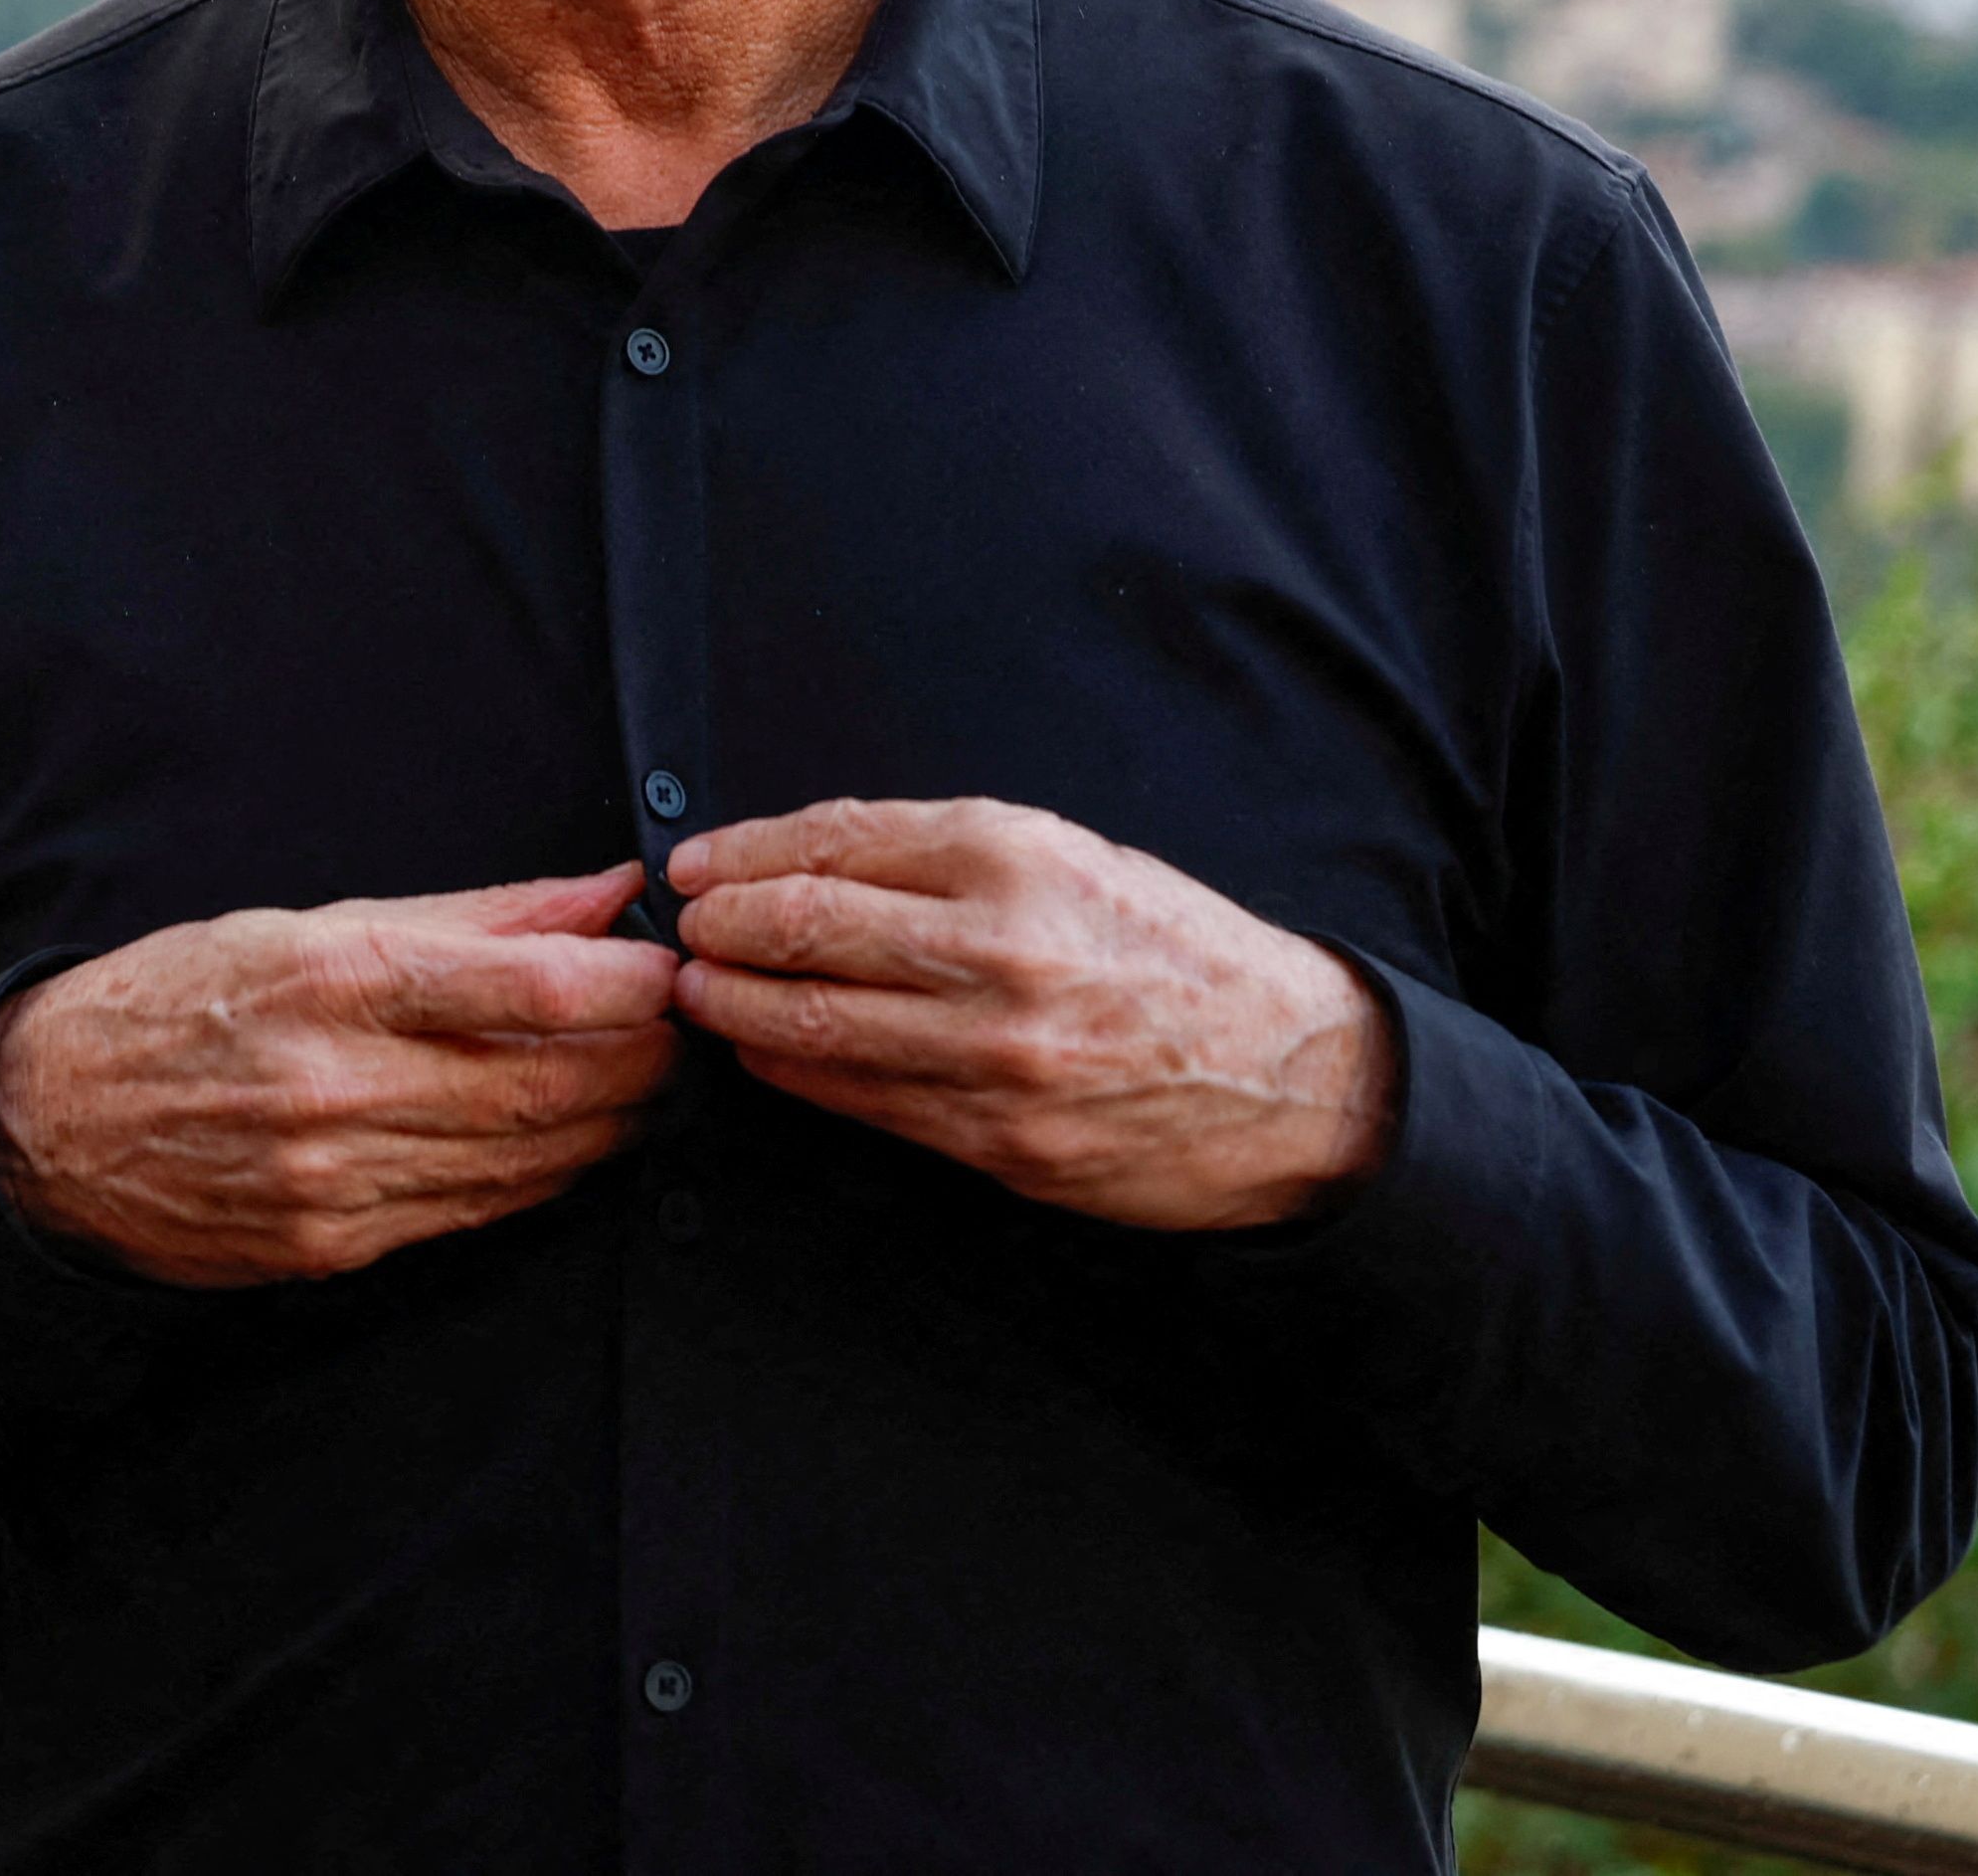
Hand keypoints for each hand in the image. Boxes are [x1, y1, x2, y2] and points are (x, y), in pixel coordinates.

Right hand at [0, 867, 681, 1288]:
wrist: (52, 1126)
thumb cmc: (180, 1000)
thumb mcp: (309, 923)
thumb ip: (474, 914)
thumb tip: (602, 896)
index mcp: (328, 981)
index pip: (519, 986)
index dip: (622, 984)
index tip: (669, 968)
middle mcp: (334, 1085)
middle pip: (541, 1083)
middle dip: (639, 1060)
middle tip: (684, 1029)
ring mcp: (335, 1177)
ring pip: (524, 1157)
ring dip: (609, 1123)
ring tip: (645, 1082)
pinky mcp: (334, 1244)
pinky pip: (476, 1211)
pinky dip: (542, 1174)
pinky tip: (569, 1139)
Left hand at [670, 799, 1397, 1230]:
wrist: (1291, 1075)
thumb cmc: (1180, 956)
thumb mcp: (1077, 857)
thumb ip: (949, 857)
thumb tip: (814, 860)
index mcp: (1018, 856)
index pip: (834, 842)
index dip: (745, 853)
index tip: (699, 863)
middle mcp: (999, 949)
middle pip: (804, 928)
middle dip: (721, 929)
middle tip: (686, 930)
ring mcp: (993, 1053)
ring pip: (816, 1023)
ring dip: (736, 1006)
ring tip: (702, 991)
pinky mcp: (997, 1136)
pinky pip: (862, 1100)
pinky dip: (795, 1071)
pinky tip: (767, 1053)